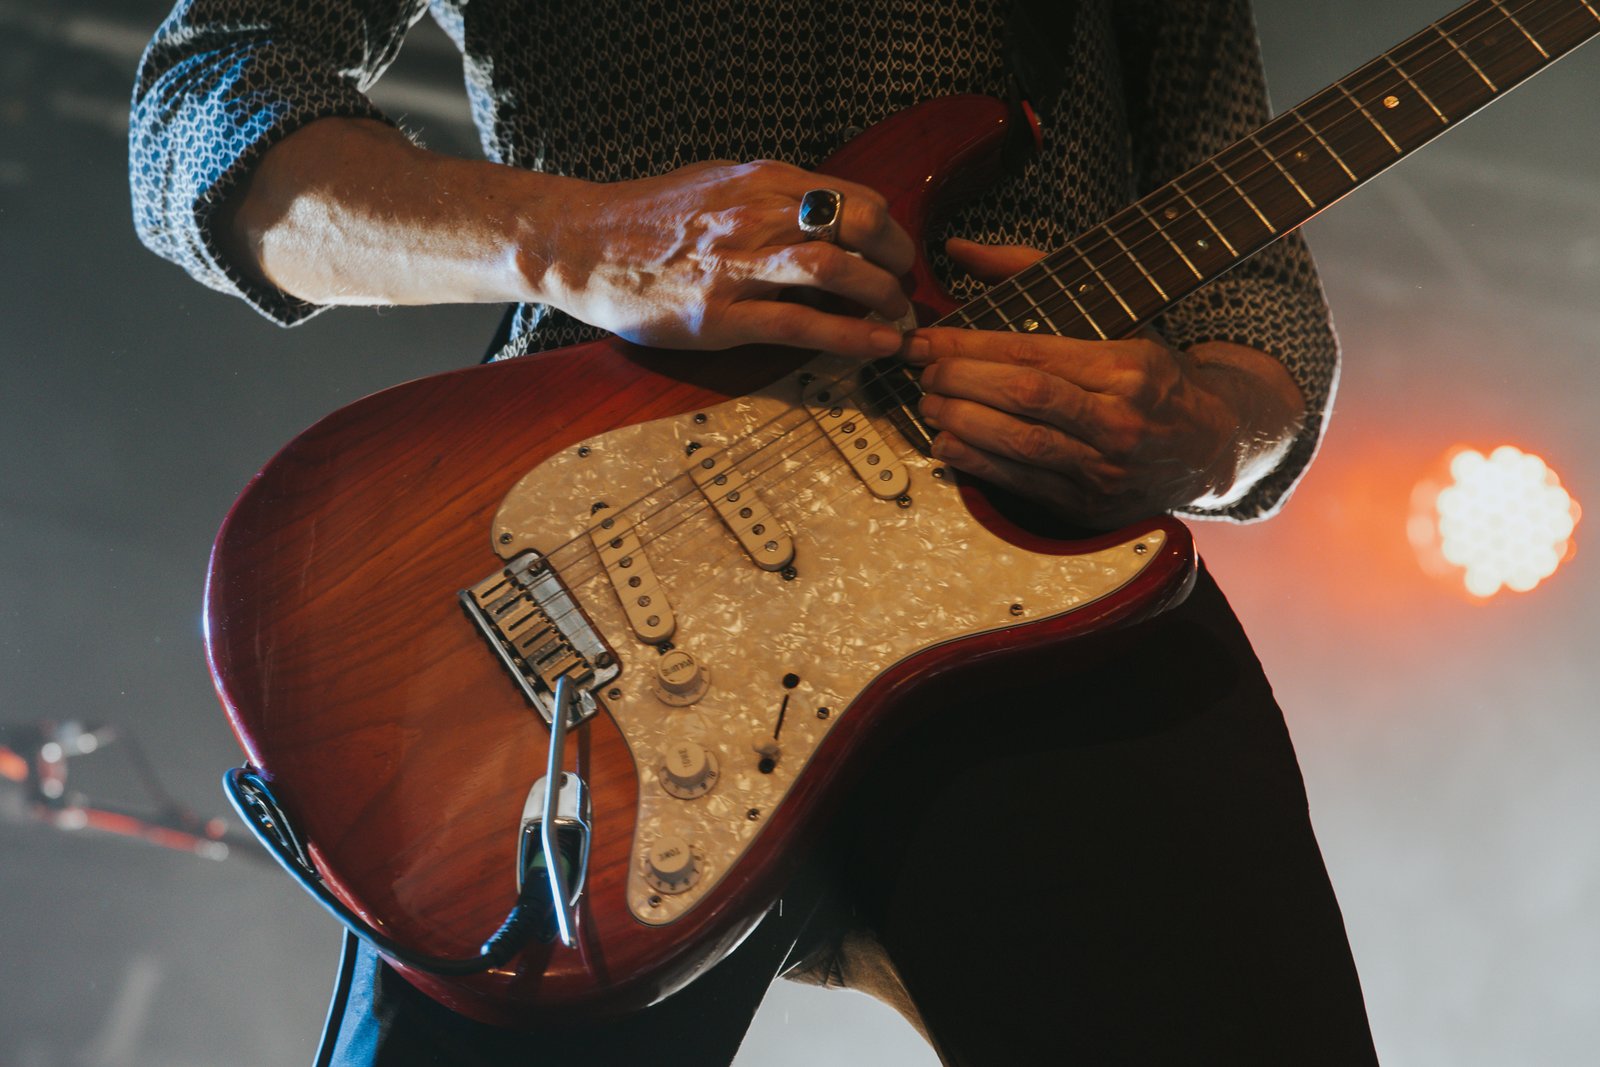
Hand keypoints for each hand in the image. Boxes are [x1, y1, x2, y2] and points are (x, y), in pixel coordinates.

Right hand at [536, 160, 914, 357]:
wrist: (580, 244)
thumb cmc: (646, 219)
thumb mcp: (716, 184)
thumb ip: (768, 197)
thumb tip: (819, 213)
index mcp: (760, 181)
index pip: (853, 196)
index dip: (888, 228)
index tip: (894, 254)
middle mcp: (755, 214)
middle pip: (859, 222)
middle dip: (897, 257)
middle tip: (904, 286)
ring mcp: (737, 266)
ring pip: (835, 268)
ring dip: (881, 295)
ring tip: (897, 318)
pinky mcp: (720, 315)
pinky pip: (800, 324)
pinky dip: (850, 336)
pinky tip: (876, 345)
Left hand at [905, 239, 1304, 527]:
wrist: (1210, 447)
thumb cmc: (1152, 376)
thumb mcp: (1115, 317)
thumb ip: (1033, 274)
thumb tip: (960, 249)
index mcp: (1127, 366)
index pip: (1032, 353)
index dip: (969, 347)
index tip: (927, 341)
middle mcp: (1119, 418)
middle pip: (1023, 396)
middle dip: (961, 382)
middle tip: (923, 372)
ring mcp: (1106, 467)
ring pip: (1020, 442)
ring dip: (961, 423)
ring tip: (928, 405)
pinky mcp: (1092, 504)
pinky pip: (1024, 482)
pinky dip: (978, 463)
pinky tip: (947, 444)